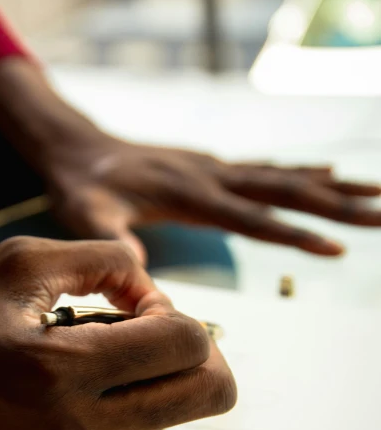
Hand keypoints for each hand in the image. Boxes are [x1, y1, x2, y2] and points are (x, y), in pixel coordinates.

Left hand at [0, 58, 380, 263]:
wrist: (78, 150)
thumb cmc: (83, 187)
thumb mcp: (90, 216)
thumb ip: (115, 242)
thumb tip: (145, 279)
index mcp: (190, 194)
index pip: (252, 219)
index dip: (294, 234)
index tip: (337, 247)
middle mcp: (211, 176)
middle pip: (284, 192)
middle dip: (336, 204)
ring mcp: (213, 169)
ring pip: (282, 177)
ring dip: (330, 186)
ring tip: (375, 192)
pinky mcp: (210, 168)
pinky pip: (265, 171)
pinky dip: (300, 174)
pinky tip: (325, 175)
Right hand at [0, 238, 235, 429]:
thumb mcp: (20, 262)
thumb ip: (104, 258)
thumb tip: (152, 289)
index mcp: (64, 371)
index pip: (186, 347)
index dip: (175, 310)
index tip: (131, 302)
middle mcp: (81, 427)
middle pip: (209, 394)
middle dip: (200, 350)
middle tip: (149, 326)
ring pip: (179, 412)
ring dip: (164, 371)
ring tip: (106, 346)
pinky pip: (138, 426)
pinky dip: (133, 391)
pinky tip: (84, 370)